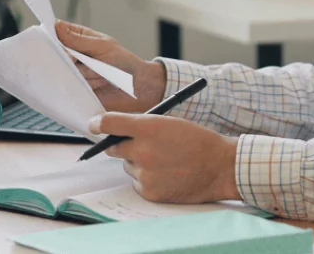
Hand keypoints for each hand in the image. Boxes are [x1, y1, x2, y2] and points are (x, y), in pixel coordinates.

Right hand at [56, 20, 166, 111]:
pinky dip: (80, 86)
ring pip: (63, 71)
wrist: (137, 88)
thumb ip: (79, 40)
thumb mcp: (102, 46)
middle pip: (55, 53)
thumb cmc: (123, 63)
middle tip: (81, 61)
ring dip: (84, 74)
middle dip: (69, 58)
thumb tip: (58, 26)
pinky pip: (67, 88)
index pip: (58, 32)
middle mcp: (73, 56)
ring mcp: (73, 73)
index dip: (52, 35)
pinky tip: (93, 85)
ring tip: (100, 74)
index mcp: (79, 39)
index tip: (52, 40)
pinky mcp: (75, 90)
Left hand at [89, 113, 239, 203]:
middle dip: (121, 144)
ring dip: (138, 163)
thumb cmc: (197, 141)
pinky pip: (138, 182)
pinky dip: (147, 178)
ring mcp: (145, 173)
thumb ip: (143, 125)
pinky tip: (167, 174)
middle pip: (113, 147)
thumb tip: (118, 131)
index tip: (94, 124)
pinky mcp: (149, 191)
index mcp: (149, 127)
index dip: (98, 123)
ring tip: (164, 160)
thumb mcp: (170, 122)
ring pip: (128, 166)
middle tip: (136, 144)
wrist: (219, 167)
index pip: (110, 123)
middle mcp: (143, 150)